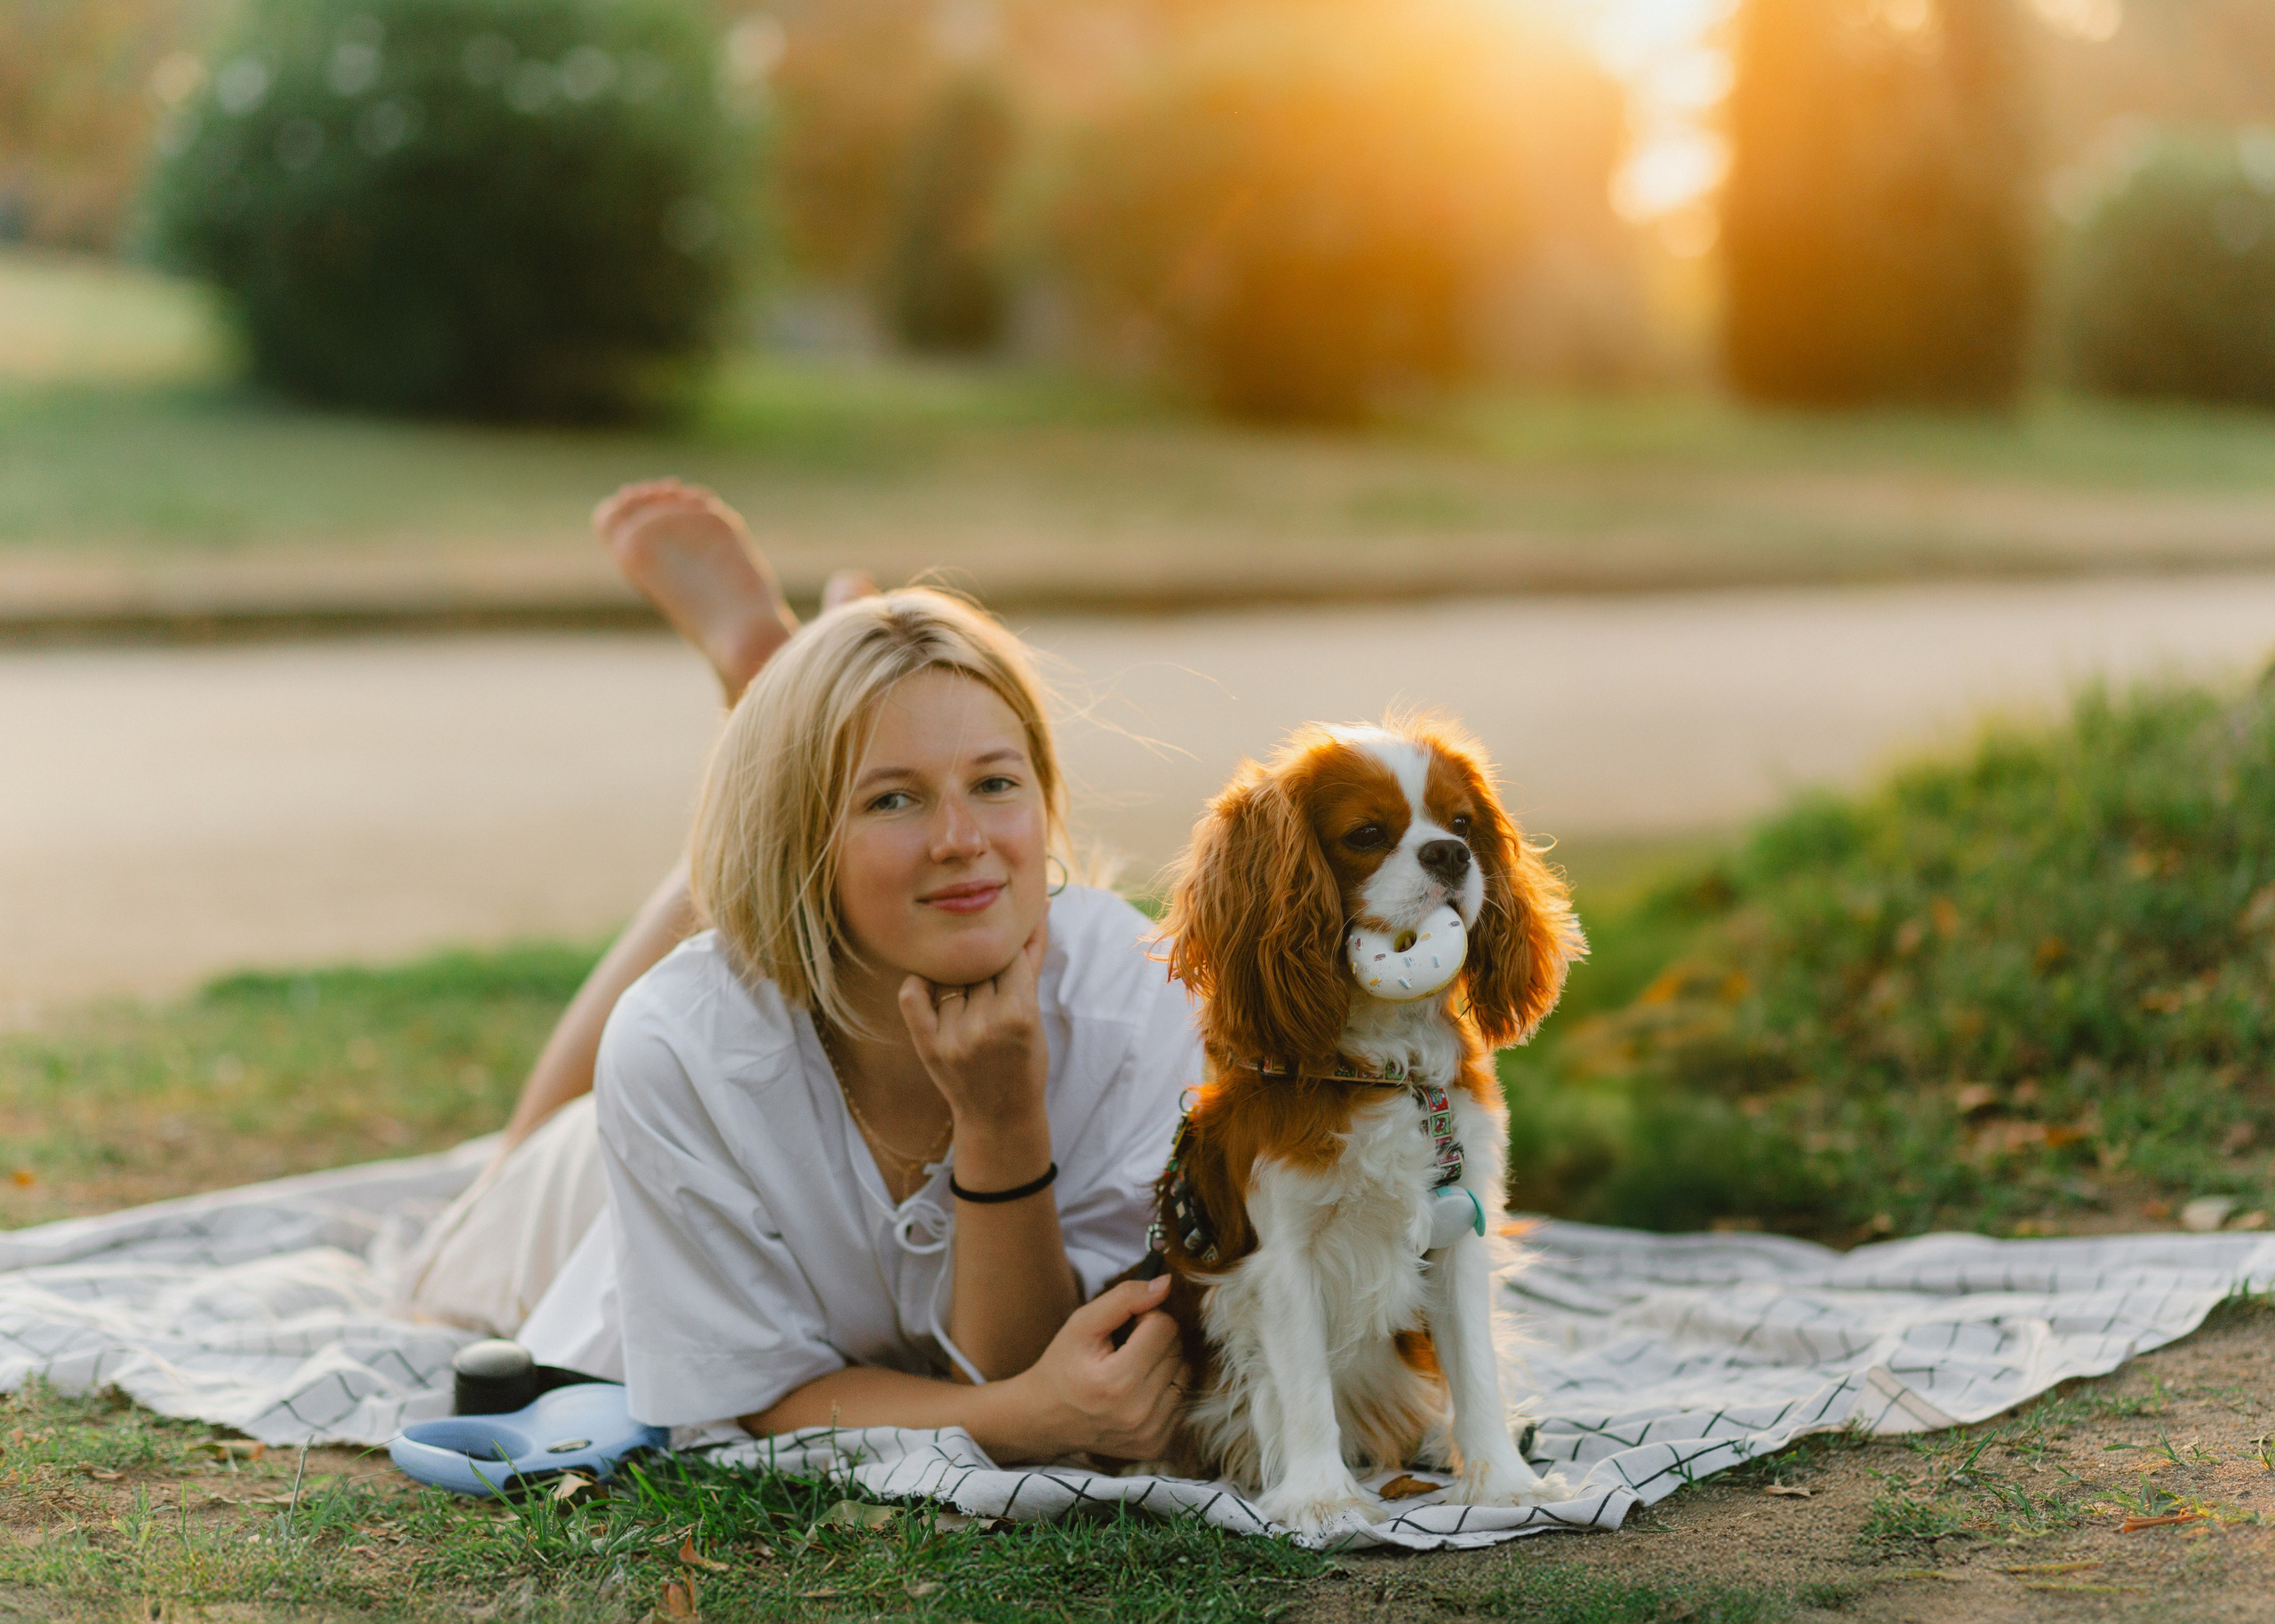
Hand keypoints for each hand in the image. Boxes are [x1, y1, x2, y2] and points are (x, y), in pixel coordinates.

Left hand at [899, 917, 1050, 1168]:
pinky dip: (919, 984)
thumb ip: (1032, 958)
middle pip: (977, 965)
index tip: (1003, 951)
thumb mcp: (1036, 1013)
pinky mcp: (928, 1046)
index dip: (1005, 951)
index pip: (1008, 956)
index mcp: (1020, 1015)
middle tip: (984, 974)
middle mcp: (985, 1025)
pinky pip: (912, 995)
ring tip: (966, 991)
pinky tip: (931, 984)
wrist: (1000, 1115)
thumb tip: (1039, 906)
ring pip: (948, 976)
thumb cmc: (1025, 1060)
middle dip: (982, 964)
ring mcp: (954, 1037)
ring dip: (956, 975)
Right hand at [1001, 1276, 1187, 1460]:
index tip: (1126, 1326)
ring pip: (1185, 1374)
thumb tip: (1166, 1284)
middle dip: (1157, 1338)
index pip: (1165, 1327)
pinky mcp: (1157, 1446)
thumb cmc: (1062, 1366)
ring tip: (1132, 1367)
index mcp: (1118, 1381)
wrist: (1044, 1419)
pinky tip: (1139, 1391)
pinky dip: (1166, 1390)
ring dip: (1165, 1363)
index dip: (1146, 1317)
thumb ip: (1124, 1298)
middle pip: (1177, 1350)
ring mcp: (1150, 1434)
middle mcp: (1139, 1413)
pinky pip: (1181, 1401)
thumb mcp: (1082, 1324)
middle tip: (1126, 1347)